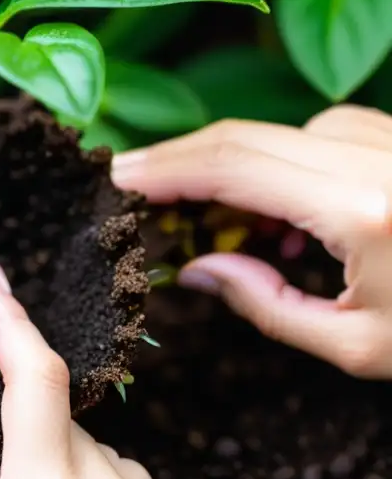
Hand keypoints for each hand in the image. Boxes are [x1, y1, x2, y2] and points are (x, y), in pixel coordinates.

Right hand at [112, 105, 391, 378]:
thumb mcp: (359, 344)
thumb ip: (268, 304)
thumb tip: (196, 269)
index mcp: (362, 210)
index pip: (232, 166)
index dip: (163, 169)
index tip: (113, 179)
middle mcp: (375, 158)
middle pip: (242, 137)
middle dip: (176, 161)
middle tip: (127, 185)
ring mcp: (389, 137)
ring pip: (275, 133)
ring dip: (231, 170)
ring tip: (226, 229)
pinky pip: (317, 134)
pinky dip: (280, 167)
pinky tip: (284, 220)